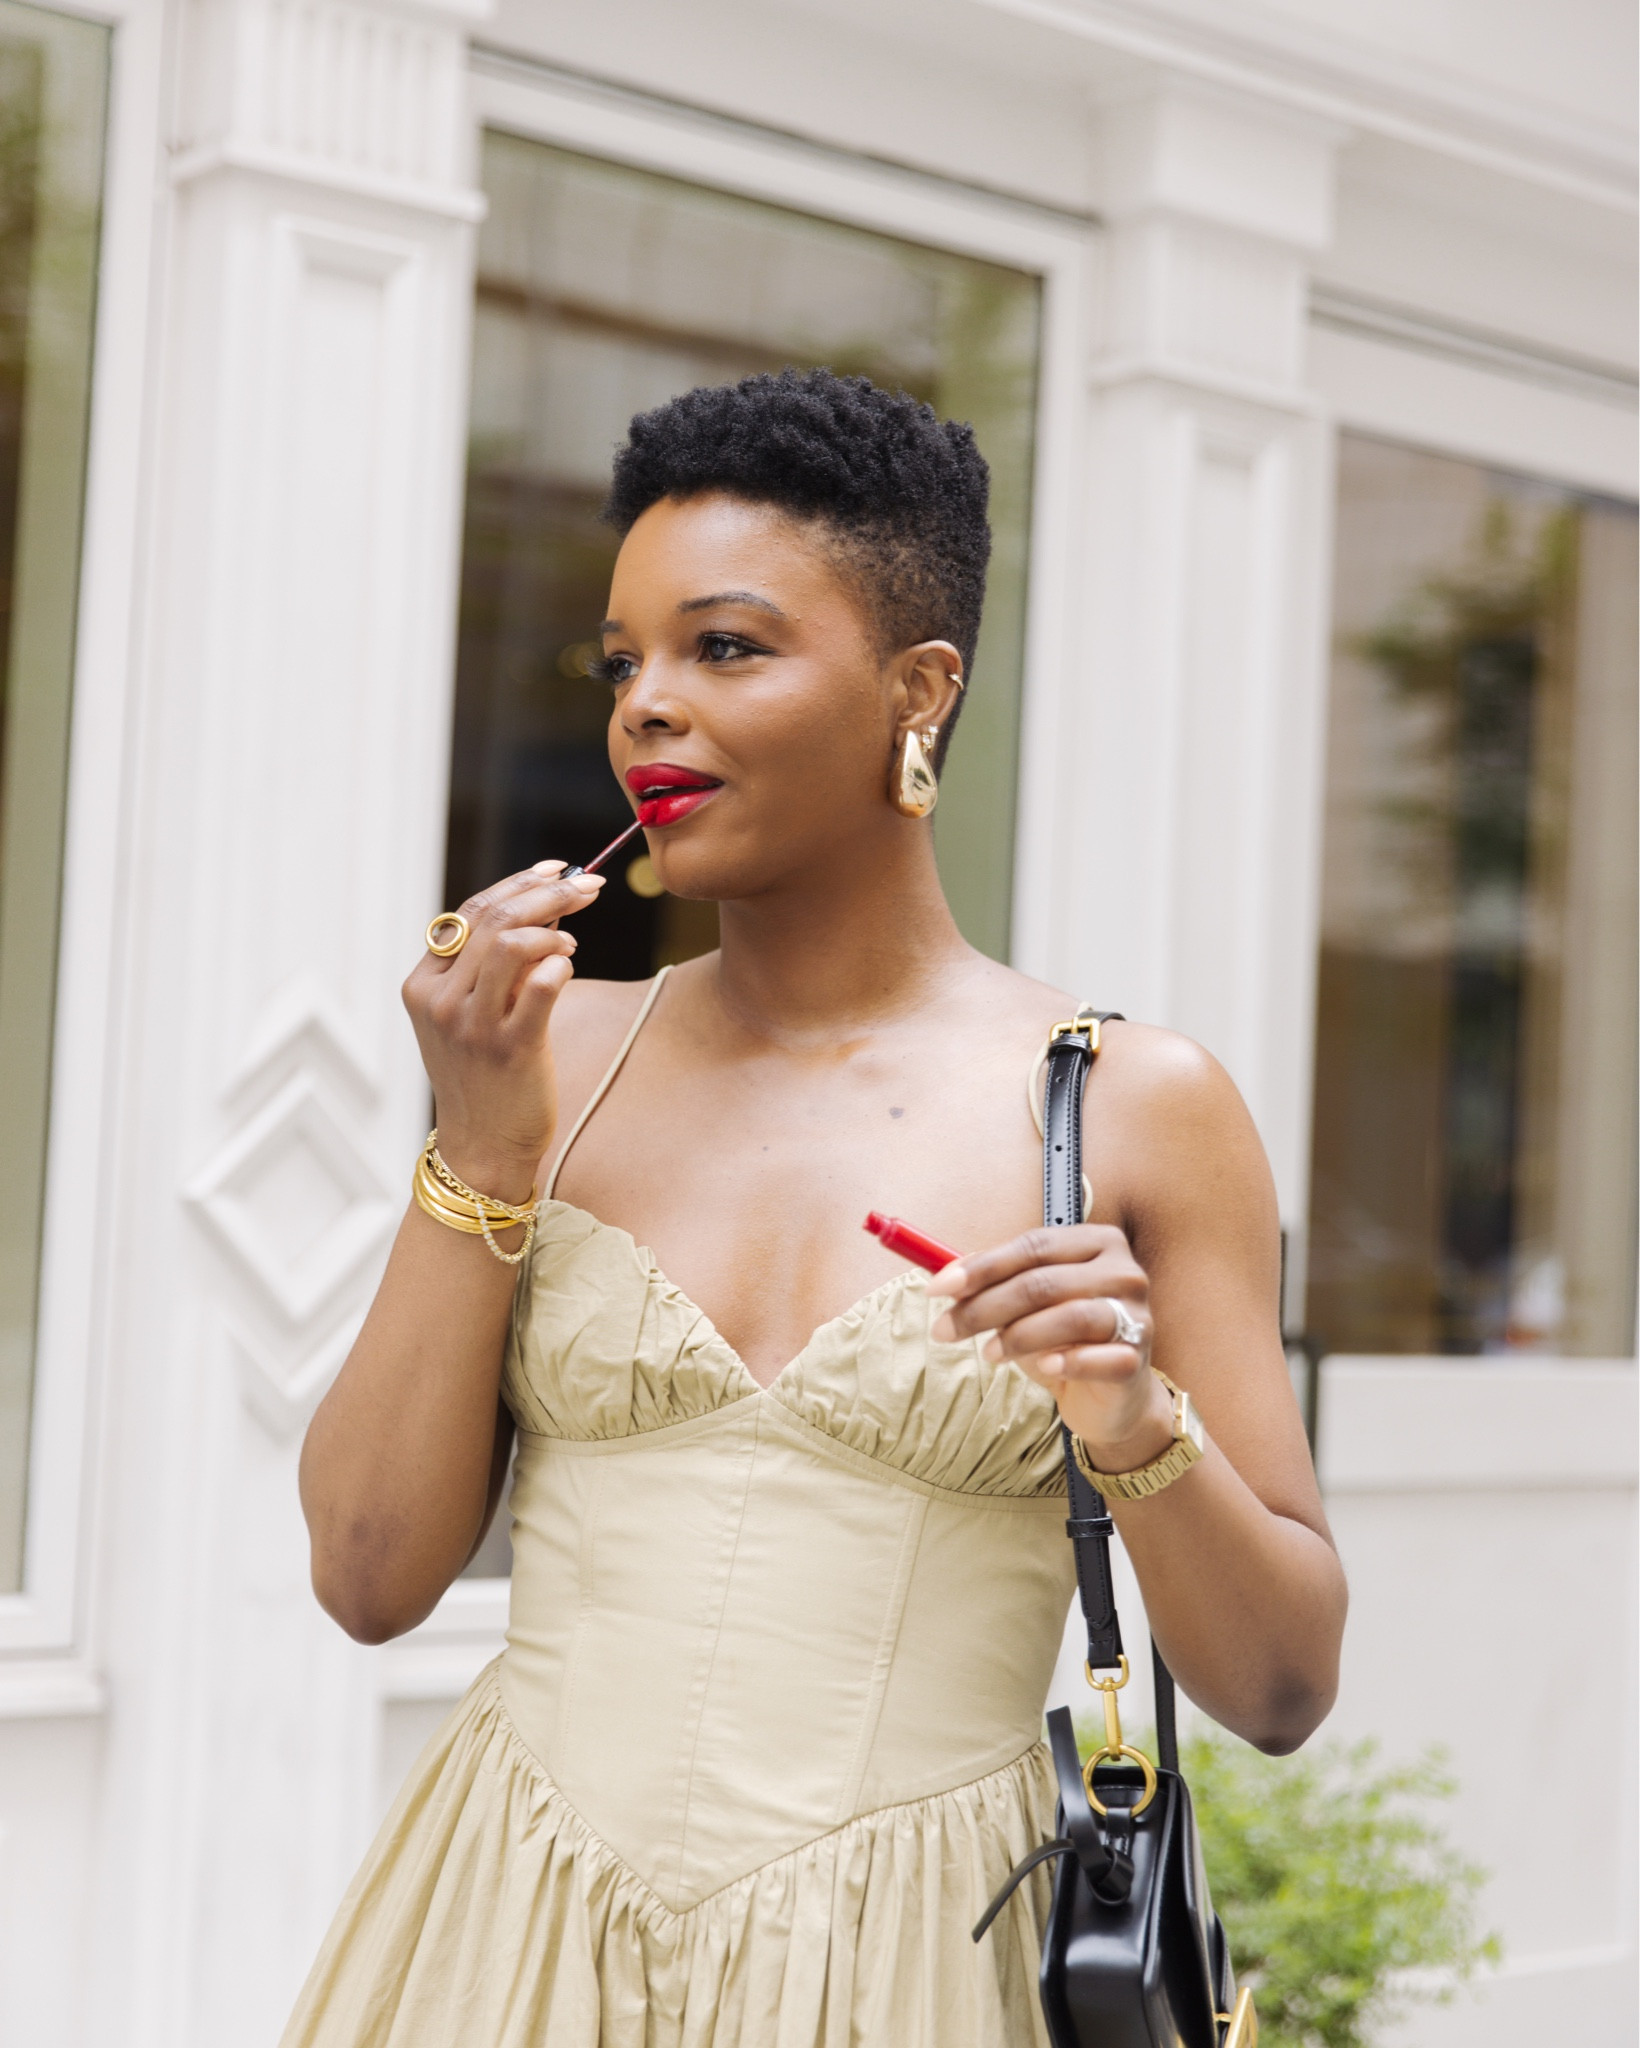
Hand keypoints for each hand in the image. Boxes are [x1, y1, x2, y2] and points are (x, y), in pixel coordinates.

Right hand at [401, 862, 604, 1199]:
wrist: (483, 1147)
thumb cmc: (485, 1075)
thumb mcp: (471, 1014)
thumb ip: (494, 964)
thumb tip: (546, 904)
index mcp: (423, 984)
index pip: (470, 910)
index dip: (518, 882)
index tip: (559, 869)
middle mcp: (440, 1001)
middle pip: (493, 919)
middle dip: (548, 893)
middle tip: (589, 886)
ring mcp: (472, 1025)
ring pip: (510, 943)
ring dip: (553, 928)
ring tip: (571, 940)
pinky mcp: (509, 1049)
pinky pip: (541, 986)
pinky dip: (560, 963)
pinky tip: (568, 964)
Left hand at [927, 1225, 1173, 1468]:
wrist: (1107, 1396)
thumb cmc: (1062, 1340)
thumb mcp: (1025, 1306)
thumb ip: (993, 1283)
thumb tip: (945, 1274)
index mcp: (1097, 1242)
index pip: (1033, 1246)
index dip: (982, 1266)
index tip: (937, 1287)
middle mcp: (1124, 1271)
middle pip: (1044, 1282)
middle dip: (985, 1307)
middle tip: (945, 1329)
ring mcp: (1137, 1314)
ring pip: (1070, 1316)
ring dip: (1018, 1335)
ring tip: (988, 1353)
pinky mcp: (1138, 1358)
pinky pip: (1098, 1357)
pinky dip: (1067, 1360)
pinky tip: (1045, 1366)